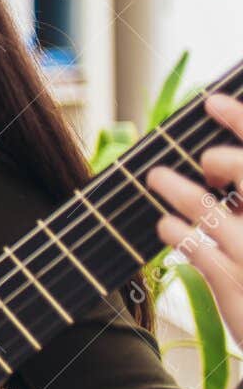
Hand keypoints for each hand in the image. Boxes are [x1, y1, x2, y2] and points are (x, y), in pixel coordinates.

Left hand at [149, 92, 242, 346]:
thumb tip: (216, 162)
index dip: (241, 121)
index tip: (211, 101)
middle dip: (221, 157)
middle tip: (200, 156)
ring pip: (211, 211)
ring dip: (177, 190)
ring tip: (154, 178)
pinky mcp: (238, 288)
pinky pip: (199, 251)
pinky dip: (178, 233)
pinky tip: (164, 226)